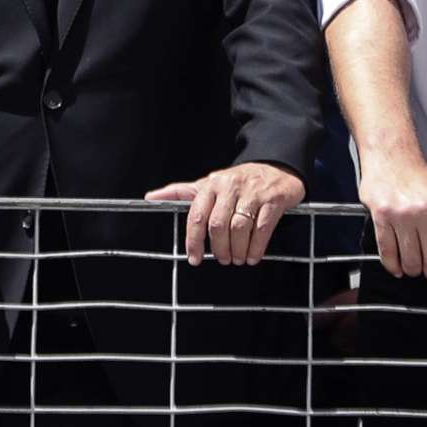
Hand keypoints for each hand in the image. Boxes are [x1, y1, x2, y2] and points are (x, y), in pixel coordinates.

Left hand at [144, 161, 302, 265]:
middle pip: (218, 224)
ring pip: (240, 227)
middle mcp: (230, 187)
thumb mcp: (207, 184)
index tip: (194, 258)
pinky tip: (253, 256)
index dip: (193, 240)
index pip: (197, 215)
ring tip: (238, 259)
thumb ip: (180, 192)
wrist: (275, 167)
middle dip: (218, 248)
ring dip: (237, 250)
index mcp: (211, 185)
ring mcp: (253, 194)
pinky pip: (262, 228)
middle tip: (222, 259)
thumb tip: (151, 197)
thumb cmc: (238, 181)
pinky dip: (256, 247)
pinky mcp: (273, 200)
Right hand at [358, 155, 426, 281]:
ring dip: (413, 270)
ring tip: (414, 266)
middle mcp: (426, 211)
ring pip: (410, 261)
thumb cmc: (424, 180)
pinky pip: (387, 253)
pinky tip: (397, 266)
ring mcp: (403, 215)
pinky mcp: (382, 216)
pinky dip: (393, 266)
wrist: (394, 159)